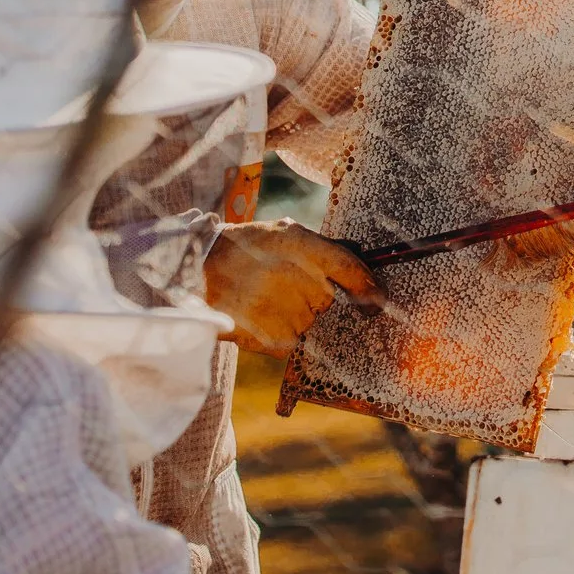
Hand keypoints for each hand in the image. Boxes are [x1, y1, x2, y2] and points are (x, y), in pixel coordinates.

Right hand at [203, 220, 381, 357]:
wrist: (196, 271)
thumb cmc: (245, 248)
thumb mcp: (284, 233)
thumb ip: (323, 248)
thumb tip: (361, 262)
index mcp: (305, 249)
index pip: (351, 270)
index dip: (369, 285)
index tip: (377, 299)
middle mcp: (301, 281)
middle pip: (329, 299)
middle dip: (313, 295)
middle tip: (281, 284)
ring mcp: (289, 312)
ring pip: (310, 320)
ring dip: (296, 314)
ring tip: (263, 297)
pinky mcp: (276, 339)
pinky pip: (292, 340)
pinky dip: (280, 332)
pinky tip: (258, 315)